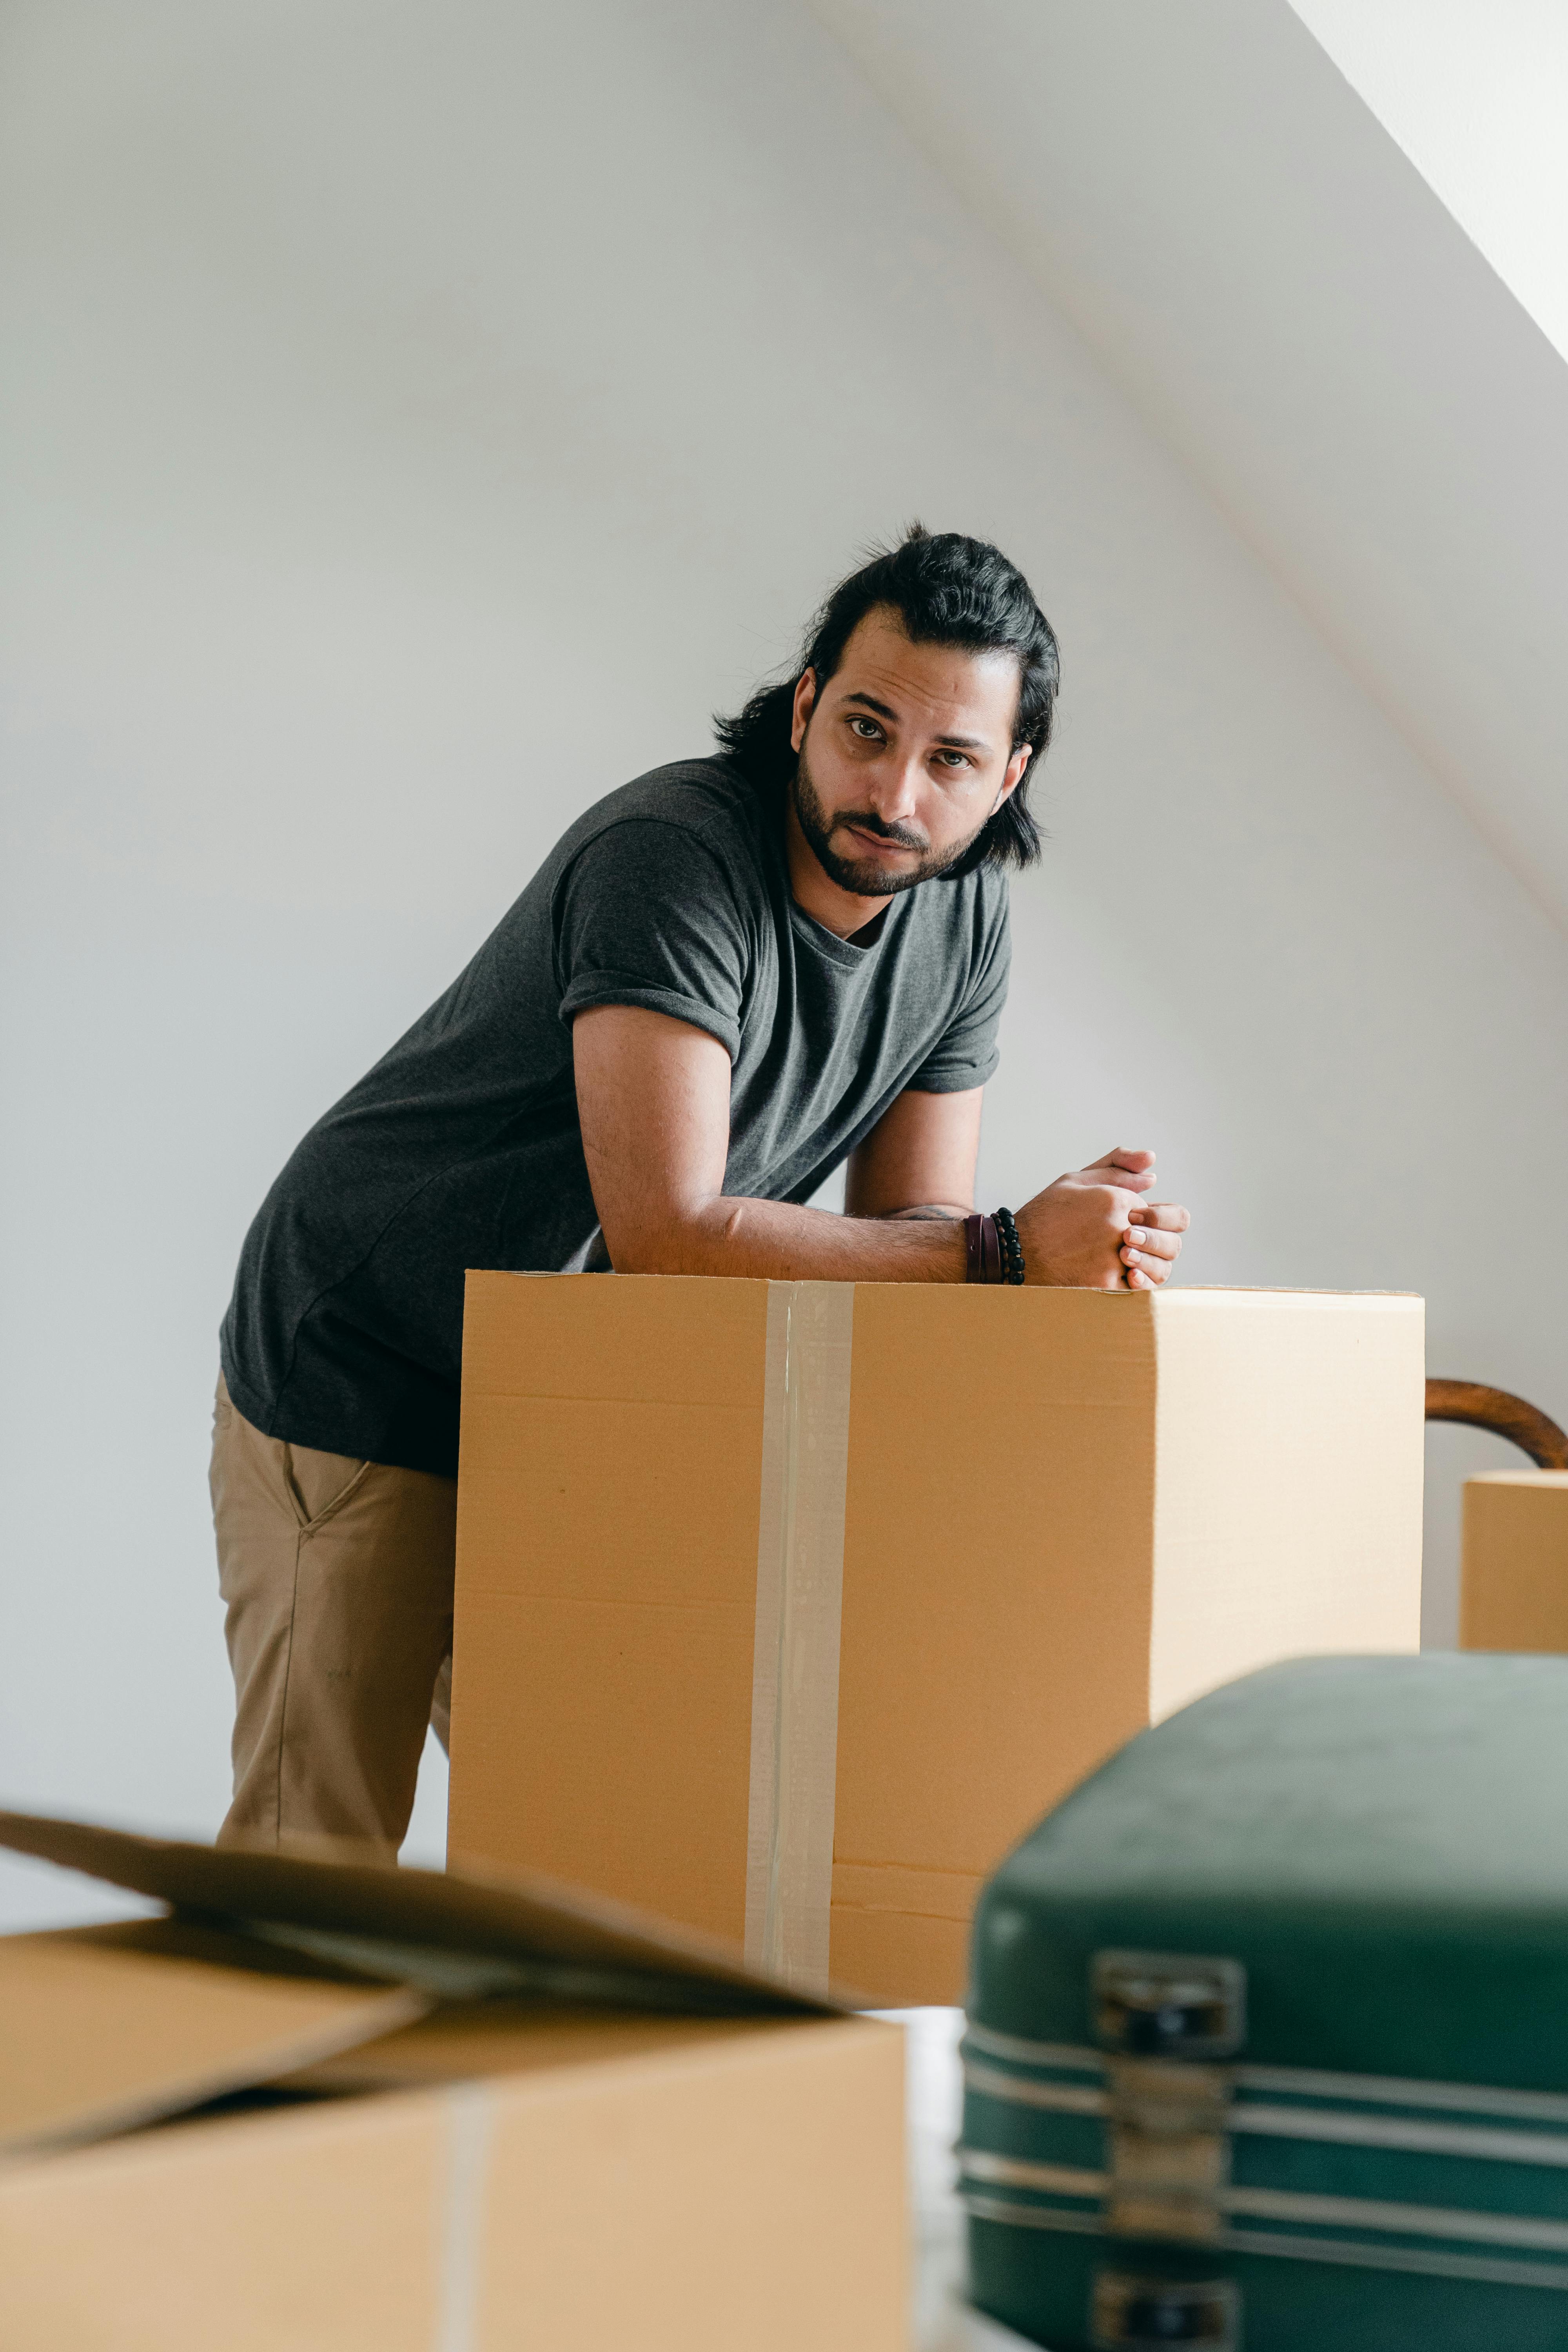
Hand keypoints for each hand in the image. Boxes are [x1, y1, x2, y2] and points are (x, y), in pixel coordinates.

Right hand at [1015, 1146, 1189, 1289]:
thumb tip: (1153, 1173)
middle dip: (1155, 1241)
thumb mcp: (1076, 1181)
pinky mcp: (1107, 1285)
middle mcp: (1119, 1228)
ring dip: (1148, 1263)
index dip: (1142, 1218)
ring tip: (1123, 1260)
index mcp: (1114, 1199)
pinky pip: (1141, 1286)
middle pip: (1167, 1238)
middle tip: (1130, 1245)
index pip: (1152, 1210)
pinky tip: (1117, 1274)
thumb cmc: (1045, 1215)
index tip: (1123, 1224)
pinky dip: (1135, 1282)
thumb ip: (1118, 1170)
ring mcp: (1114, 1258)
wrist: (1015, 1253)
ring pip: (1159, 1264)